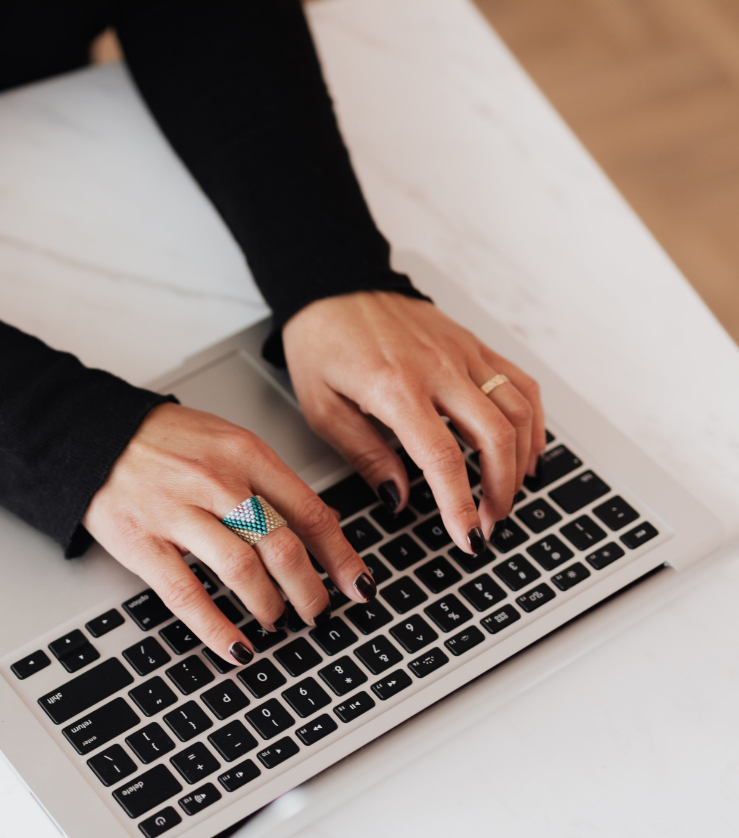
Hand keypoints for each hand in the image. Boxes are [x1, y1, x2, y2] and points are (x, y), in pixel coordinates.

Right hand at [82, 403, 373, 665]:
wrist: (93, 435)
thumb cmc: (162, 441)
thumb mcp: (227, 442)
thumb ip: (269, 481)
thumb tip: (317, 524)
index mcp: (245, 455)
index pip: (310, 512)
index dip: (340, 556)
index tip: (357, 583)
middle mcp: (217, 483)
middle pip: (283, 547)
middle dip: (310, 590)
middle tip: (317, 611)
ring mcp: (179, 514)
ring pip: (243, 572)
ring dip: (269, 606)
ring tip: (276, 620)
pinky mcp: (144, 544)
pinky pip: (188, 595)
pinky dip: (217, 628)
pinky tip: (236, 646)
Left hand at [283, 291, 544, 553]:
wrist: (333, 284)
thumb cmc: (321, 344)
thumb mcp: (323, 408)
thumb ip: (365, 455)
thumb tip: (400, 498)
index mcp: (396, 387)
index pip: (444, 458)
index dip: (461, 505)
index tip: (469, 537)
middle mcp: (438, 367)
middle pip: (494, 438)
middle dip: (499, 490)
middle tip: (488, 525)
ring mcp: (462, 353)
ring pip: (517, 411)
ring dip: (520, 462)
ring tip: (505, 497)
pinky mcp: (474, 344)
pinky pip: (520, 383)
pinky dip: (533, 421)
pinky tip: (526, 450)